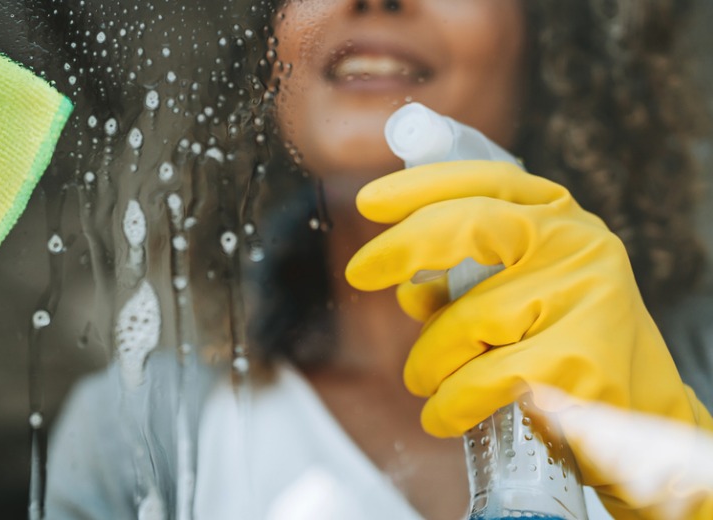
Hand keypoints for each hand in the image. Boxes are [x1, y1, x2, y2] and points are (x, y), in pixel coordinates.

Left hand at [345, 160, 712, 517]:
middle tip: (360, 271)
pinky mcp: (578, 361)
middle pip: (469, 225)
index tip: (369, 202)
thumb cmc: (565, 345)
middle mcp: (577, 244)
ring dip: (428, 362)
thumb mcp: (523, 292)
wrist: (642, 416)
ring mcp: (582, 298)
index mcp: (560, 216)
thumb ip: (467, 279)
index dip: (420, 187)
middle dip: (404, 246)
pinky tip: (444, 415)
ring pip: (462, 322)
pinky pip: (475, 380)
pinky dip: (448, 404)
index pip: (485, 181)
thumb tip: (408, 290)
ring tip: (429, 383)